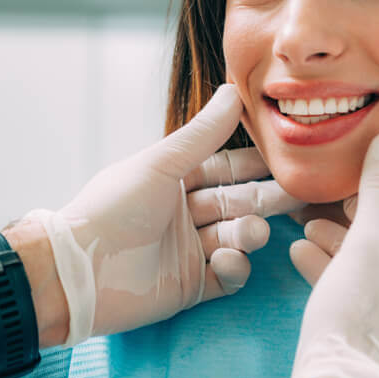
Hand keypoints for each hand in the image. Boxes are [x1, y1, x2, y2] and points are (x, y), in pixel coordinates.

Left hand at [27, 84, 301, 345]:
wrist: (79, 270)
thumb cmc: (112, 208)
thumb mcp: (160, 164)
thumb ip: (202, 134)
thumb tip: (234, 91)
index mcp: (172, 179)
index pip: (224, 167)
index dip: (254, 163)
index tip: (287, 157)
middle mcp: (182, 213)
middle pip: (237, 202)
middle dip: (265, 199)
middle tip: (299, 194)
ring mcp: (188, 251)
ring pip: (235, 237)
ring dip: (248, 233)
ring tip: (249, 233)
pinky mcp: (190, 286)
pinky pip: (227, 276)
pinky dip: (235, 268)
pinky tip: (229, 260)